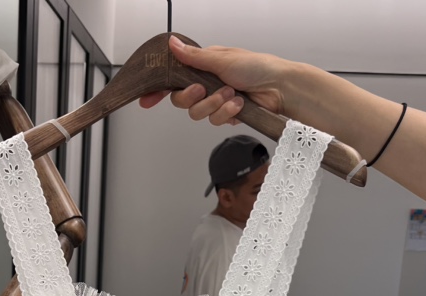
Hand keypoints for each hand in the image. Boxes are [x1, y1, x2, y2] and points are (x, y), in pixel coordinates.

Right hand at [140, 36, 286, 124]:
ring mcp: (216, 100)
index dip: (159, 90)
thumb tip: (173, 44)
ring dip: (215, 105)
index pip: (174, 78)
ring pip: (199, 113)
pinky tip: (239, 104)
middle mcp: (207, 83)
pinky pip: (215, 121)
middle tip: (204, 89)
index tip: (147, 99)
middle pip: (182, 101)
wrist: (279, 88)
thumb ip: (194, 57)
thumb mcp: (222, 59)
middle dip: (194, 98)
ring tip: (232, 95)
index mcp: (203, 66)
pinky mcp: (226, 114)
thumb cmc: (257, 67)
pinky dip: (227, 113)